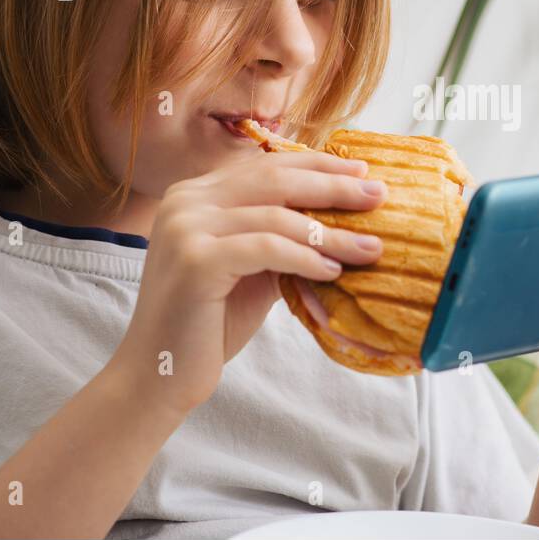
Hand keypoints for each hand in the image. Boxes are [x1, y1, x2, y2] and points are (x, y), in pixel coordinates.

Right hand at [110, 150, 387, 415]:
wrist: (160, 374)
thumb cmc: (210, 322)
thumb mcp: (254, 269)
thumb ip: (284, 238)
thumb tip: (346, 217)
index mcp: (197, 193)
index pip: (267, 166)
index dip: (318, 165)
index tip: (363, 171)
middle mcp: (186, 200)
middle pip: (275, 180)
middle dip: (333, 186)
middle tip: (379, 196)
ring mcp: (186, 227)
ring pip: (277, 216)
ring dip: (332, 232)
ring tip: (371, 248)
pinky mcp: (194, 260)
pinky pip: (267, 249)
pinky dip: (306, 258)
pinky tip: (333, 272)